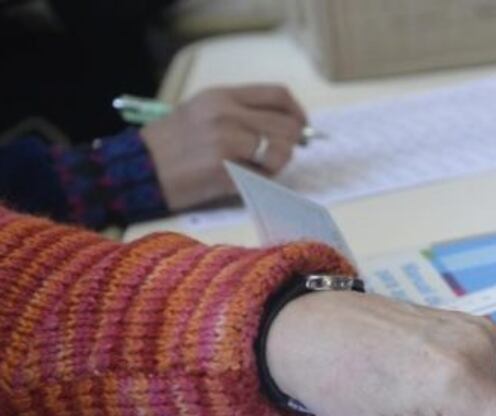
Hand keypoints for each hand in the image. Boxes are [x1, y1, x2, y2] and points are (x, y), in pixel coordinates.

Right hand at [141, 84, 306, 210]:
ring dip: (276, 165)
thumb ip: (240, 115)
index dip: (297, 113)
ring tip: (256, 169)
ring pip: (281, 151)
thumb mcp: (202, 113)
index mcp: (222, 96)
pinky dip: (261, 181)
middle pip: (287, 125)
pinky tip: (242, 180)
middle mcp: (226, 113)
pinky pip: (264, 175)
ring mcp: (226, 140)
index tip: (301, 127)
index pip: (278, 95)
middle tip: (276, 157)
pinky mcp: (224, 168)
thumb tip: (285, 127)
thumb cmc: (169, 145)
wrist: (137, 170)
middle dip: (291, 145)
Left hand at [265, 292, 495, 415]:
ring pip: (495, 398)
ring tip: (408, 395)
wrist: (309, 325)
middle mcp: (478, 347)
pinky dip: (464, 390)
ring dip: (467, 411)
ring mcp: (476, 329)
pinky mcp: (470, 321)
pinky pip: (484, 374)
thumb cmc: (341, 385)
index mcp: (456, 381)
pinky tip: (418, 376)